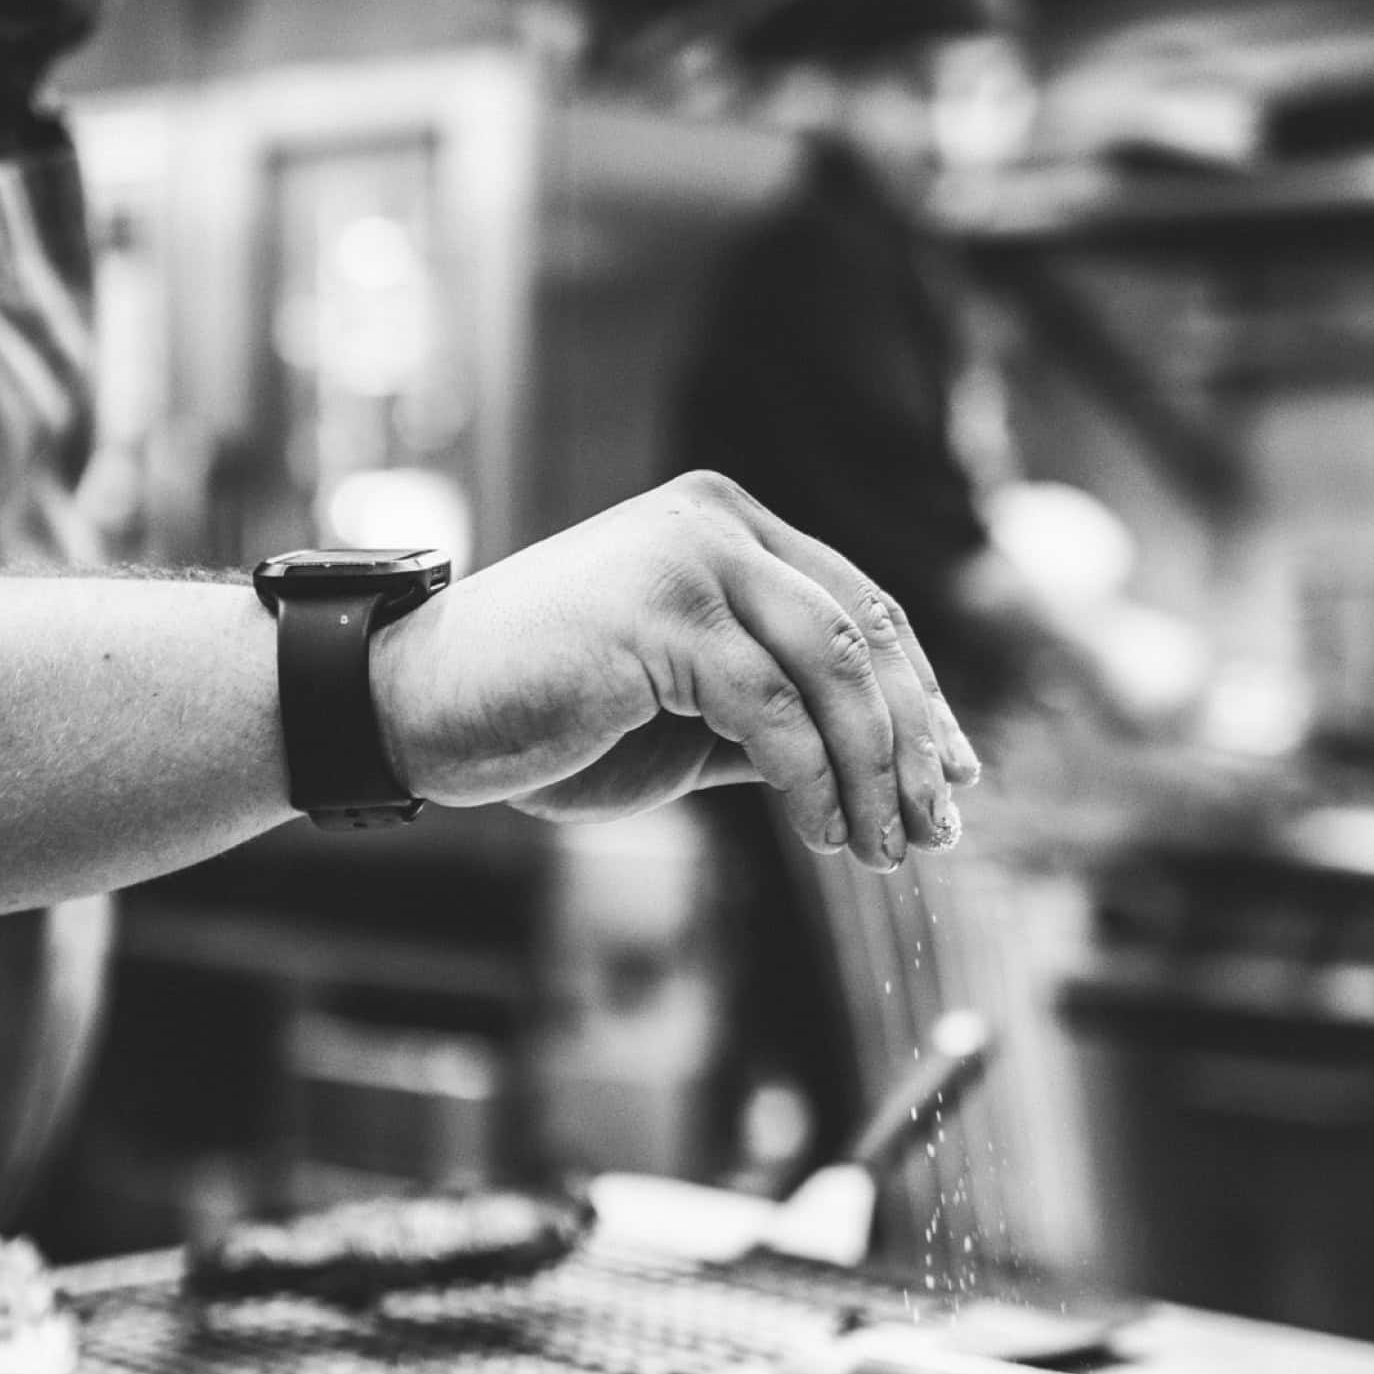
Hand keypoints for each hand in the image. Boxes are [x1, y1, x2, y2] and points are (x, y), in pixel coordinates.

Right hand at [369, 474, 979, 869]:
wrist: (415, 708)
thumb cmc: (545, 717)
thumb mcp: (691, 719)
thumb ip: (780, 719)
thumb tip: (890, 769)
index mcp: (728, 526)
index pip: (862, 605)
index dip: (922, 695)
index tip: (958, 775)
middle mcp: (718, 522)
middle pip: (865, 631)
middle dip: (913, 740)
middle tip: (936, 829)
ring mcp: (690, 557)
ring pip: (833, 668)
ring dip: (874, 770)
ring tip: (887, 851)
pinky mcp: (661, 612)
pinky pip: (773, 708)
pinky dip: (812, 779)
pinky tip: (822, 833)